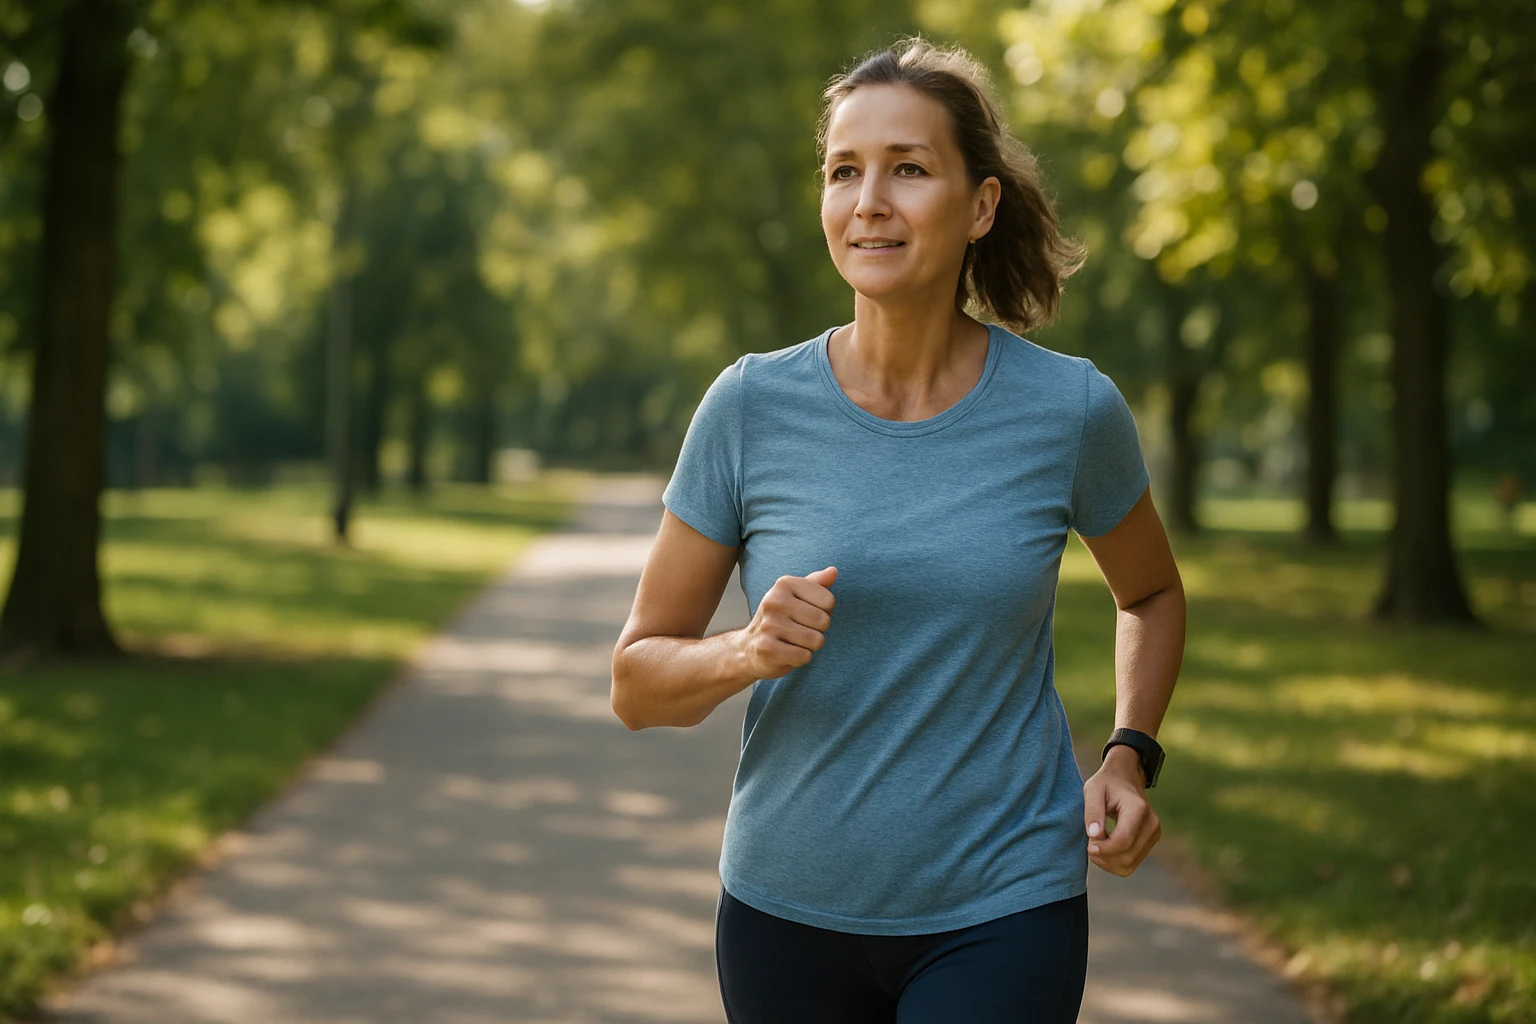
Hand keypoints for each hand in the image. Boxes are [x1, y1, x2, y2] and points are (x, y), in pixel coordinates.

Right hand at [735, 567, 837, 678]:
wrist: (748, 647)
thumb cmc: (780, 619)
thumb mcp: (796, 596)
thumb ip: (817, 583)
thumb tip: (833, 571)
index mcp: (784, 584)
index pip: (829, 601)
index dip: (824, 612)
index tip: (806, 614)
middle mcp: (774, 601)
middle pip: (824, 621)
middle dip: (818, 631)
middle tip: (799, 630)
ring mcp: (769, 625)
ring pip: (816, 640)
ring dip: (810, 646)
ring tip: (792, 641)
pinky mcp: (767, 649)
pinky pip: (804, 656)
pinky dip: (801, 658)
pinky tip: (786, 652)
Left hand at [1083, 745, 1160, 876]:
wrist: (1125, 777)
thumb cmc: (1107, 783)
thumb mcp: (1092, 790)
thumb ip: (1093, 811)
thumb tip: (1094, 836)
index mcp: (1137, 808)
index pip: (1123, 840)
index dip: (1104, 850)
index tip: (1089, 845)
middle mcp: (1151, 823)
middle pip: (1126, 857)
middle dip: (1104, 856)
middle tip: (1091, 842)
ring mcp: (1154, 834)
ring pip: (1129, 865)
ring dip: (1108, 862)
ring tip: (1097, 844)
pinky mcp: (1151, 842)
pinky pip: (1131, 864)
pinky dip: (1115, 862)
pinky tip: (1105, 848)